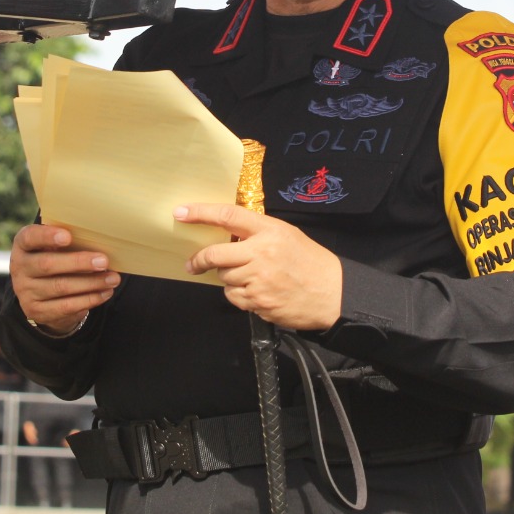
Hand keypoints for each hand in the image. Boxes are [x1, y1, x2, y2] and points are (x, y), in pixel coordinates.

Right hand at [9, 223, 119, 335]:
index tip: (68, 236)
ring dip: (90, 283)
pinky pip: (65, 306)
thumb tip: (101, 236)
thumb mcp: (54, 245)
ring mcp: (26, 291)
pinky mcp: (36, 311)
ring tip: (113, 278)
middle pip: (47, 264)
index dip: (47, 236)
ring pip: (60, 287)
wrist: (41, 291)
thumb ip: (68, 239)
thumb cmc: (55, 257)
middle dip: (78, 263)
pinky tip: (105, 292)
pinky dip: (89, 299)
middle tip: (104, 261)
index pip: (30, 237)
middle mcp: (19, 268)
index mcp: (22, 245)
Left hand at [176, 203, 342, 330]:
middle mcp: (261, 253)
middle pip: (215, 253)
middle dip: (200, 259)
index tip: (181, 212)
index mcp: (269, 231)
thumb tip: (228, 235)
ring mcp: (258, 279)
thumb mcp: (287, 235)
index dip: (201, 212)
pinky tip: (256, 291)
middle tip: (192, 263)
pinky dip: (238, 294)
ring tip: (250, 277)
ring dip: (228, 277)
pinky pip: (233, 296)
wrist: (332, 293)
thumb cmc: (310, 262)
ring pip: (224, 277)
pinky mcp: (258, 301)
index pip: (228, 216)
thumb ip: (258, 232)